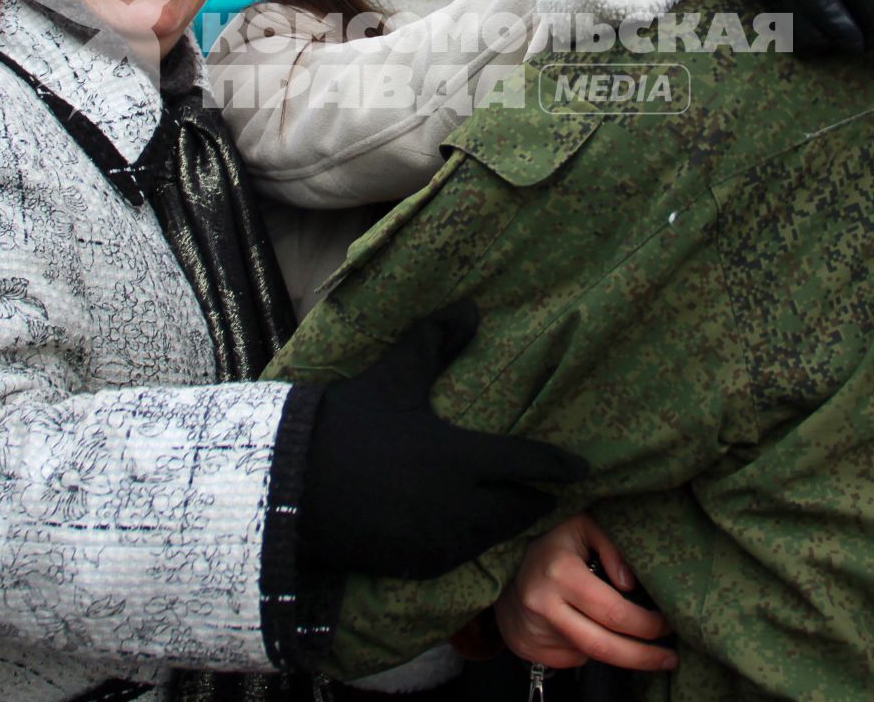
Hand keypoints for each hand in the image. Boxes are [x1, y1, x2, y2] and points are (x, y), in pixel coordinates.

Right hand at [299, 302, 588, 580]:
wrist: (291, 488)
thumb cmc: (346, 426)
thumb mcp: (393, 378)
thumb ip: (434, 341)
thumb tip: (471, 308)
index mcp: (460, 458)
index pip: (526, 464)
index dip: (557, 466)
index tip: (582, 468)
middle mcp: (458, 507)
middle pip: (519, 508)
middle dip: (536, 498)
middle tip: (548, 489)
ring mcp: (437, 542)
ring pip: (493, 536)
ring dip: (507, 522)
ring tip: (515, 507)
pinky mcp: (415, 564)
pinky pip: (461, 557)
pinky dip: (474, 542)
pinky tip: (470, 530)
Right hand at [495, 514, 675, 671]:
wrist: (498, 558)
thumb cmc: (551, 539)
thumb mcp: (582, 525)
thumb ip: (612, 546)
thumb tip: (631, 584)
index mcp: (561, 573)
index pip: (614, 612)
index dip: (648, 625)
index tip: (669, 625)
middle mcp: (543, 605)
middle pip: (603, 648)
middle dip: (643, 657)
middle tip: (670, 659)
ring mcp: (532, 630)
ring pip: (587, 655)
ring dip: (611, 647)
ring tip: (617, 628)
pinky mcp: (526, 646)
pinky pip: (569, 658)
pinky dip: (583, 648)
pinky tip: (581, 625)